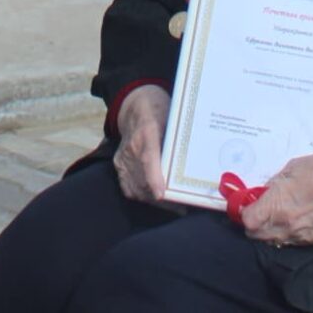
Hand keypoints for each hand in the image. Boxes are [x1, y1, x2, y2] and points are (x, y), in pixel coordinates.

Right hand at [113, 86, 171, 206]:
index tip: (161, 195)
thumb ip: (179, 141)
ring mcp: (123, 156)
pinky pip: (128, 187)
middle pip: (142, 179)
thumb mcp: (173, 120)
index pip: (148, 158)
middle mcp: (132, 146)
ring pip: (135, 187)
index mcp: (147, 130)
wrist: (134, 105)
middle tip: (182, 207)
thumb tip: (194, 165)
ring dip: (153, 200)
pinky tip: (155, 198)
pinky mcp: (119, 163)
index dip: (153, 178)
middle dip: (161, 198)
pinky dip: (141, 195)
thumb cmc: (160, 111)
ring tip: (172, 206)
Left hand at [240, 146, 312, 246]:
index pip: (246, 220)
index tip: (246, 202)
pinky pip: (291, 241)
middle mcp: (285, 225)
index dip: (243, 210)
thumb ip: (275, 184)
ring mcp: (300, 235)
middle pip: (256, 234)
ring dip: (268, 230)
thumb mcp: (291, 169)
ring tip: (276, 214)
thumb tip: (266, 191)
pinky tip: (293, 219)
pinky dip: (286, 233)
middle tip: (259, 207)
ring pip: (273, 240)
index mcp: (276, 205)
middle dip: (253, 222)